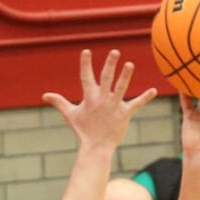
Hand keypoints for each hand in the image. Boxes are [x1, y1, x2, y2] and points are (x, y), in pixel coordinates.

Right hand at [42, 49, 156, 149]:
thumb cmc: (83, 130)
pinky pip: (136, 104)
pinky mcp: (124, 114)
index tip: (87, 51)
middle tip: (115, 52)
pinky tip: (154, 90)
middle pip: (106, 78)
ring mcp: (113, 106)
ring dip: (125, 76)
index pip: (86, 77)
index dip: (86, 64)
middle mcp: (102, 99)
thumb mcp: (70, 114)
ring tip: (130, 64)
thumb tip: (45, 96)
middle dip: (110, 65)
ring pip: (121, 88)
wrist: (96, 147)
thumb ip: (59, 102)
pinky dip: (145, 98)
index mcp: (89, 97)